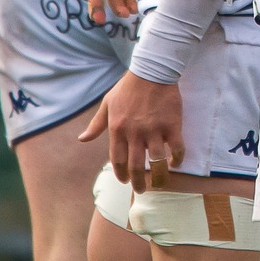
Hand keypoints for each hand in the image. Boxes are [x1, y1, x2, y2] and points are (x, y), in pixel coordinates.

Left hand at [78, 69, 183, 192]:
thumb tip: (82, 139)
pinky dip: (177, 159)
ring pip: (157, 162)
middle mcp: (135, 133)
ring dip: (159, 177)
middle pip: (136, 167)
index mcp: (117, 129)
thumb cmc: (128, 87)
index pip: (118, 160)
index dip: (121, 174)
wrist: (152, 70)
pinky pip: (177, 148)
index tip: (125, 181)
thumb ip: (96, 124)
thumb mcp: (107, 104)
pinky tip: (175, 163)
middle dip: (139, 183)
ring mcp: (154, 130)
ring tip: (161, 183)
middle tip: (142, 190)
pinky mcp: (172, 125)